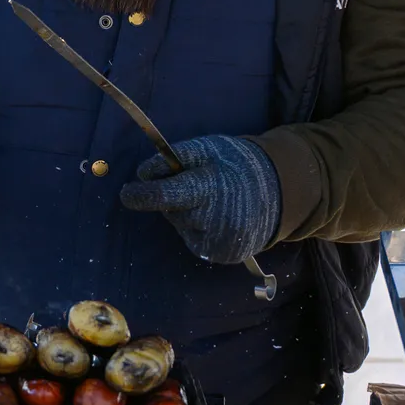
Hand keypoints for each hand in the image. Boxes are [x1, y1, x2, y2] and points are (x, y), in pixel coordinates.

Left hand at [118, 135, 280, 264]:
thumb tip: (142, 174)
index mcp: (209, 188)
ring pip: (182, 227)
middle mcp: (214, 220)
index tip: (126, 193)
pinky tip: (217, 218)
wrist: (277, 191)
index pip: (166, 196)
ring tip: (213, 202)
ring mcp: (220, 241)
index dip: (142, 195)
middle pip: (172, 212)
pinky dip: (199, 230)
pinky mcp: (223, 255)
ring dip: (188, 215)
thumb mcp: (206, 148)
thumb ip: (173, 159)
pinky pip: (195, 241)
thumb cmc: (235, 165)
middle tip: (198, 187)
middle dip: (174, 200)